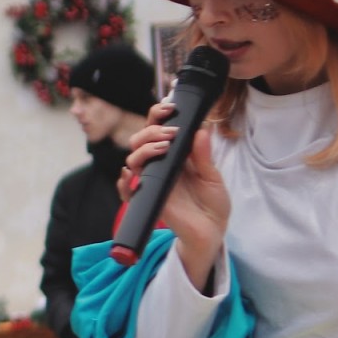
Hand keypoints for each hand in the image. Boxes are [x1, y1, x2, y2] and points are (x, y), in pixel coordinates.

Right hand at [125, 100, 228, 286]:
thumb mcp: (212, 176)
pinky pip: (127, 191)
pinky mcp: (148, 200)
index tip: (170, 107)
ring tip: (164, 147)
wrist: (212, 230)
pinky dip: (124, 183)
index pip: (157, 130)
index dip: (158, 116)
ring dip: (144, 150)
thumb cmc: (212, 203)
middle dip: (151, 131)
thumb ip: (204, 155)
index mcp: (174, 156)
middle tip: (171, 133)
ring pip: (132, 160)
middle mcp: (159, 166)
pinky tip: (131, 175)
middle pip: (139, 141)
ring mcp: (151, 182)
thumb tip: (201, 129)